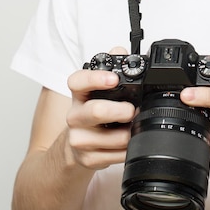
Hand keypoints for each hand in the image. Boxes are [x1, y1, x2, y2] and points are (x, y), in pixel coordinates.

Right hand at [66, 47, 135, 170]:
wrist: (77, 146)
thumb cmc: (93, 112)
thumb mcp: (99, 89)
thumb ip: (111, 67)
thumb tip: (120, 50)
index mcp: (78, 94)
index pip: (78, 81)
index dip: (95, 78)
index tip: (114, 79)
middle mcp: (75, 116)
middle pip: (96, 111)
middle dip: (121, 111)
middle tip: (133, 109)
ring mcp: (79, 138)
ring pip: (112, 137)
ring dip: (130, 132)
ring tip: (134, 126)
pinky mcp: (88, 159)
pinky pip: (116, 155)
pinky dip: (128, 148)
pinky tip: (128, 142)